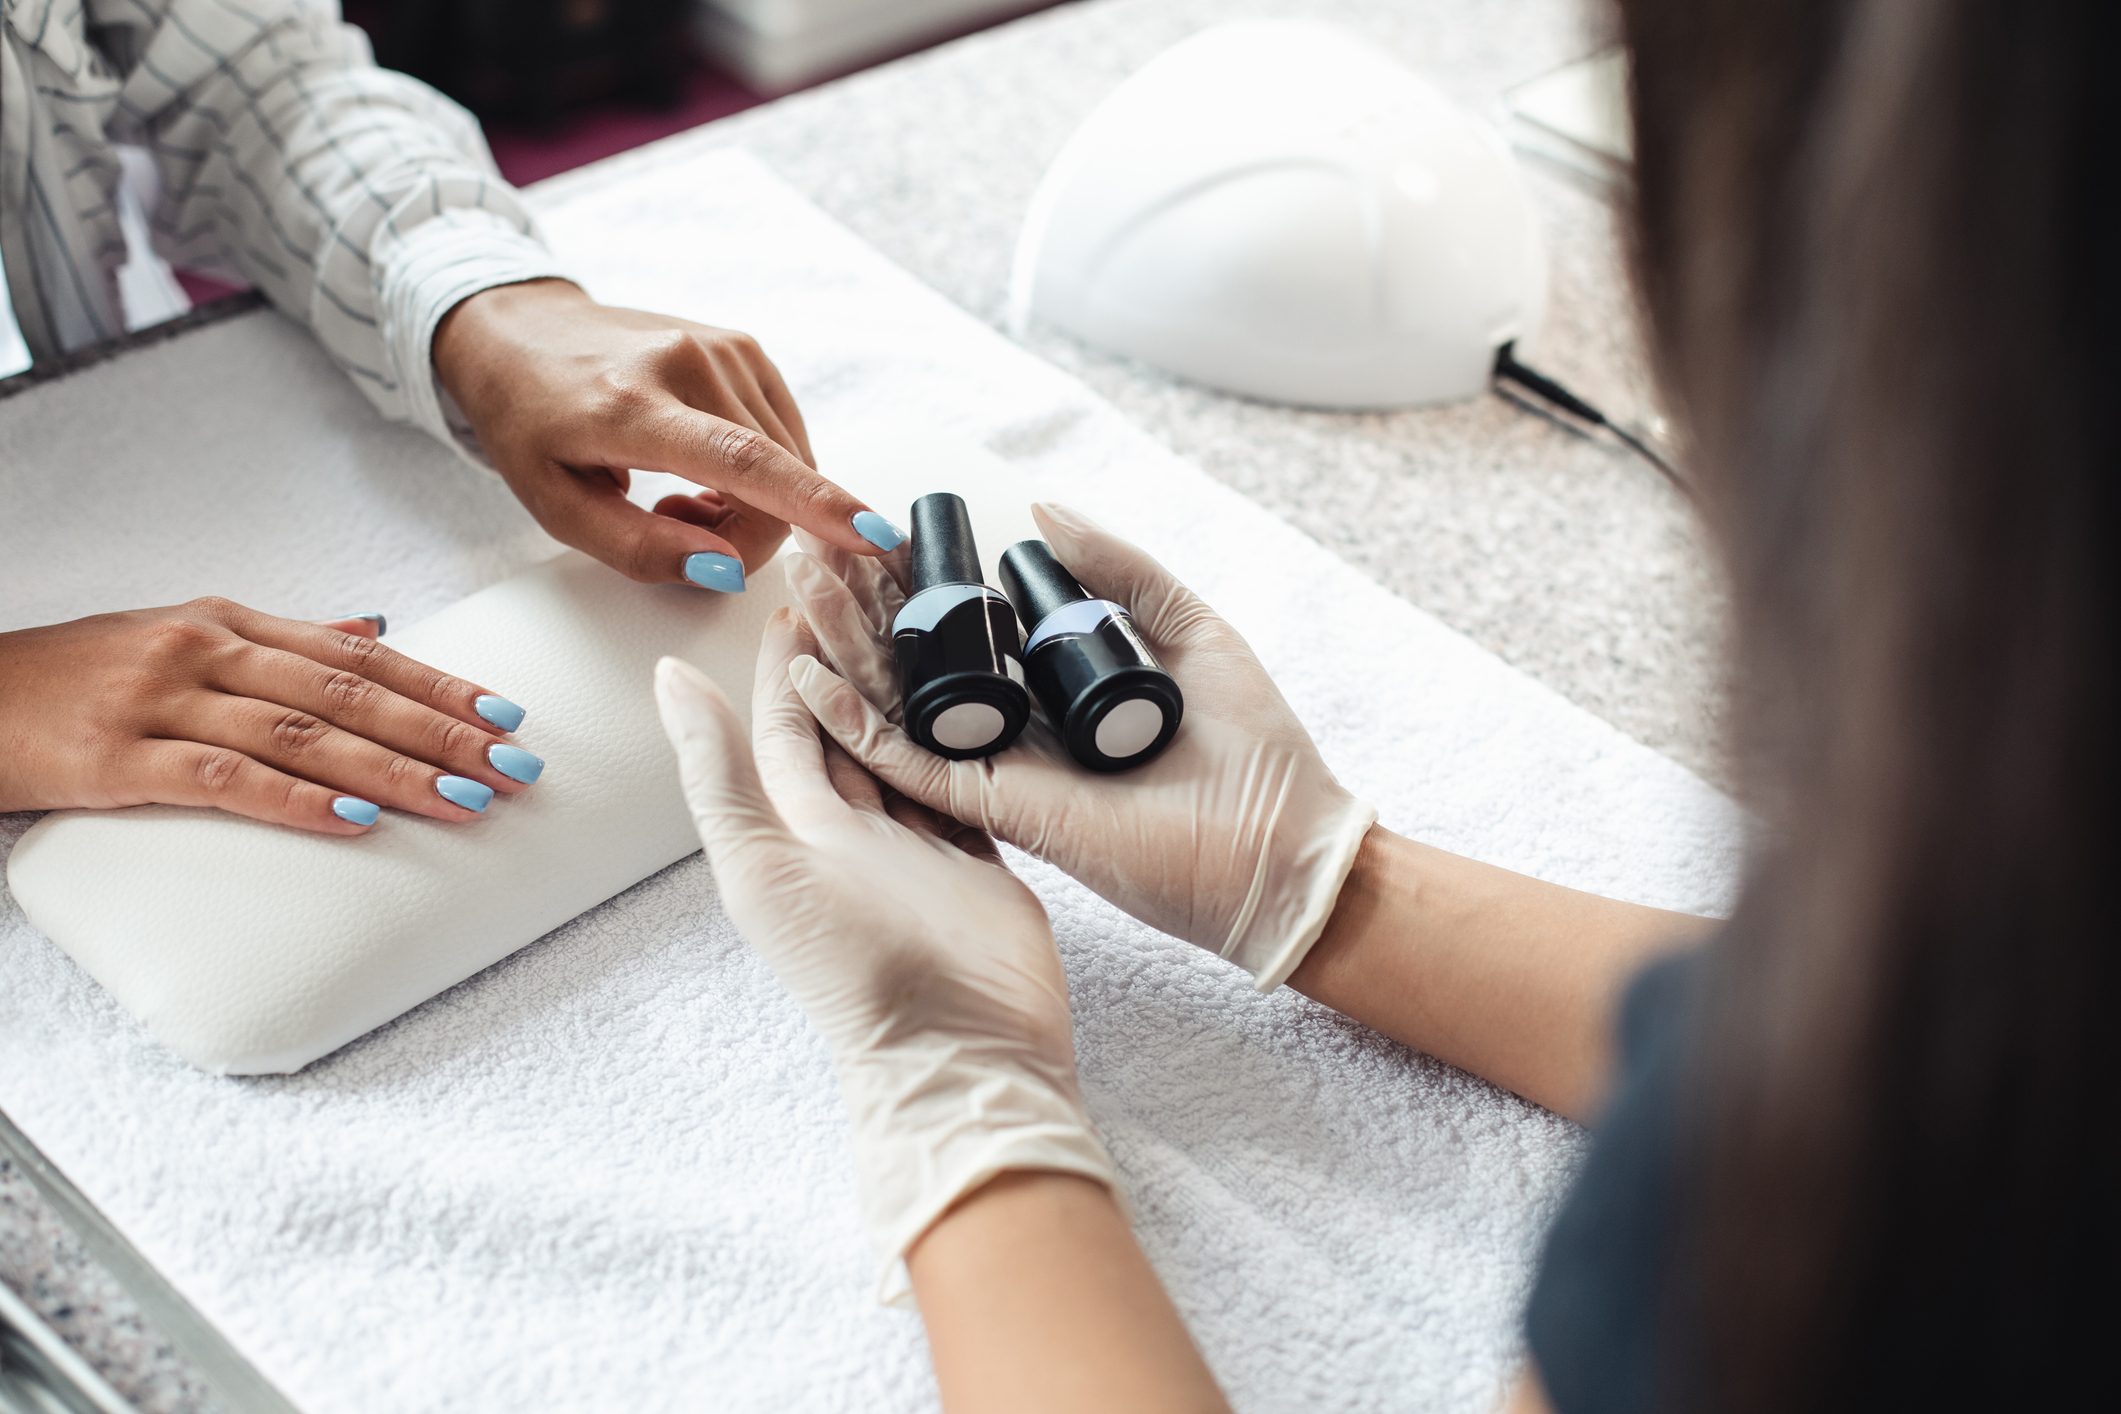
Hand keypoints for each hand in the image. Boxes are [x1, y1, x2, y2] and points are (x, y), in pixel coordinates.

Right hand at [0, 600, 541, 830]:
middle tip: (513, 766)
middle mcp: (208, 652)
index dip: (440, 685)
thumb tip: (373, 629)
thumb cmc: (80, 676)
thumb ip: (282, 641)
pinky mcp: (121, 759)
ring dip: (396, 769)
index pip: (361, 654)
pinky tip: (356, 819)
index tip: (508, 715)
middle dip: (442, 732)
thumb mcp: (184, 640)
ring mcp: (164, 702)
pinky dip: (298, 799)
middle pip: (350, 692)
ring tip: (465, 799)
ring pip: (304, 734)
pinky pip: (226, 780)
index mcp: (231, 624)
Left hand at [432, 279, 903, 590]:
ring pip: (789, 462)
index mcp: (631, 406)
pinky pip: (785, 436)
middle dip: (747, 533)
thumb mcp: (557, 507)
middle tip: (681, 527)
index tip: (872, 535)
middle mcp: (688, 363)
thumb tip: (725, 567)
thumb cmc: (531, 423)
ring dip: (752, 502)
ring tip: (681, 492)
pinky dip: (761, 470)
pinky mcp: (744, 346)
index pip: (743, 460)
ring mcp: (724, 347)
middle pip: (774, 480)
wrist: (520, 329)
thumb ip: (642, 548)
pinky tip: (707, 464)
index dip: (813, 505)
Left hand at [652, 609, 1114, 1295]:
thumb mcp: (761, 861)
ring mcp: (922, 840)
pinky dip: (972, 724)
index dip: (790, 652)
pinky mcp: (984, 852)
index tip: (802, 580)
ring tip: (928, 597)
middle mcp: (855, 827)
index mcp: (794, 826)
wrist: (960, 1050)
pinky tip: (987, 674)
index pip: (788, 719)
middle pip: (850, 715)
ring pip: (912, 734)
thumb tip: (665, 673)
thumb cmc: (850, 966)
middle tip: (868, 565)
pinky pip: (971, 770)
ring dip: (914, 672)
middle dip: (853, 644)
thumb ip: (717, 768)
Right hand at [780, 504, 1378, 989]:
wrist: (1283, 847)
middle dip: (861, 604)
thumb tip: (1040, 509)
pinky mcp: (998, 808)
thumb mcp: (1190, 628)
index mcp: (1056, 691)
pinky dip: (852, 724)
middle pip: (919, 660)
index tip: (873, 529)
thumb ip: (1121, 571)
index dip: (917, 582)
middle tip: (814, 548)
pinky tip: (805, 675)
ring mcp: (1003, 770)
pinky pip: (909, 765)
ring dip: (841, 646)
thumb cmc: (1255, 750)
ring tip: (796, 584)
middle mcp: (1020, 730)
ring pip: (899, 703)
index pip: (967, 629)